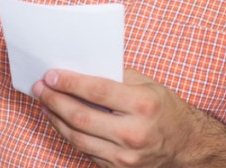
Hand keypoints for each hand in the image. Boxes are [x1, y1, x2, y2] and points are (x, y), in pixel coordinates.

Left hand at [32, 68, 199, 167]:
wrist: (186, 145)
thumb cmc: (164, 108)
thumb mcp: (146, 84)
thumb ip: (115, 77)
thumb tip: (78, 69)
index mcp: (143, 106)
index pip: (97, 92)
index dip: (70, 82)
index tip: (51, 75)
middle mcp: (134, 133)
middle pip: (81, 117)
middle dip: (55, 100)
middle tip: (40, 87)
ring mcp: (126, 156)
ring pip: (78, 137)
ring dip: (56, 118)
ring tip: (45, 102)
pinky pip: (85, 150)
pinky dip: (68, 133)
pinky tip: (60, 120)